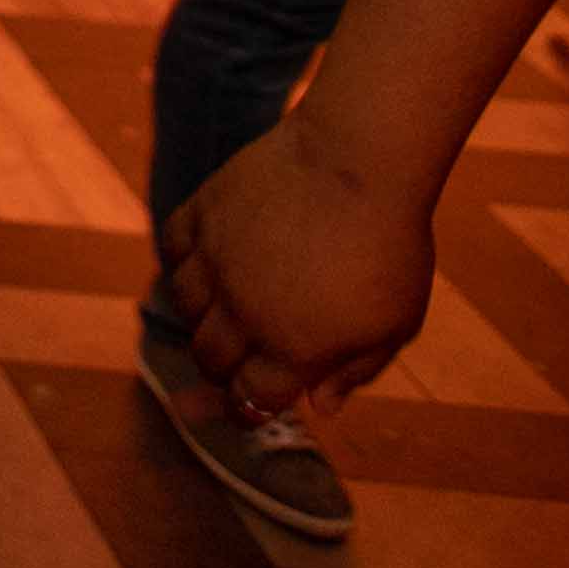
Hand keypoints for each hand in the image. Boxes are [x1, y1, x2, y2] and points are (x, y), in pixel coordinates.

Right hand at [157, 119, 438, 422]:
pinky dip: (184, 261)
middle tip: (236, 360)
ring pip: (184, 307)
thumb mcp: (396, 322)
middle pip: (210, 359)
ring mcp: (218, 260)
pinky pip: (173, 249)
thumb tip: (321, 404)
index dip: (248, 409)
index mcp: (293, 349)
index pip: (249, 401)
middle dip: (221, 370)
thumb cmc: (392, 243)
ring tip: (225, 308)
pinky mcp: (203, 212)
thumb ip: (356, 369)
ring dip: (202, 317)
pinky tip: (208, 260)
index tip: (252, 403)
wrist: (360, 158)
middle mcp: (245, 312)